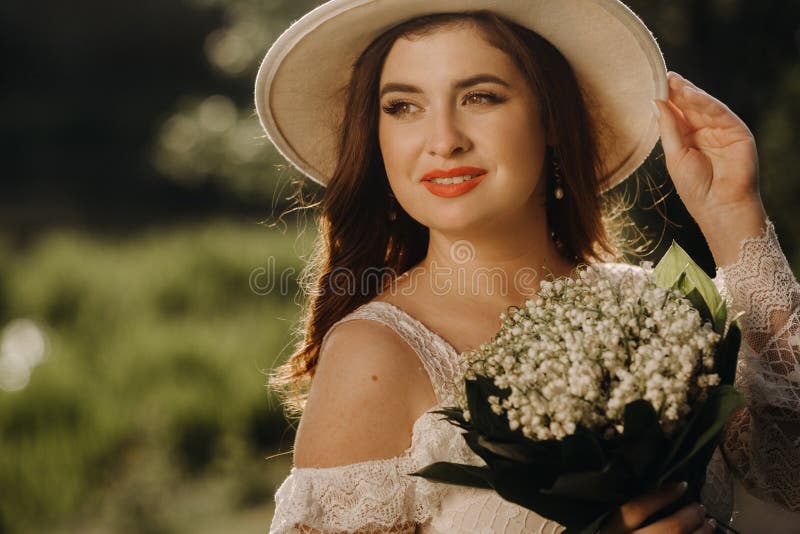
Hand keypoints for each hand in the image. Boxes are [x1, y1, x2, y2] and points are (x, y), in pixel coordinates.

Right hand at [600, 482, 716, 533]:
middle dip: (690, 515)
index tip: (681, 485)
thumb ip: (625, 524)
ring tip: (709, 524)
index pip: (636, 509)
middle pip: (670, 528)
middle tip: (700, 508)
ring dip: (702, 533)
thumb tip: (657, 506)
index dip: (662, 495)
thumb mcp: (610, 531)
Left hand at [653, 71, 767, 265]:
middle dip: (677, 92)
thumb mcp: (675, 156)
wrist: (719, 207)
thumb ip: (668, 128)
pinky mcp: (737, 132)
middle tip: (663, 76)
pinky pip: (720, 112)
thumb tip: (656, 102)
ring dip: (689, 93)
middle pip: (690, 107)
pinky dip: (705, 102)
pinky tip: (690, 94)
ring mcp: (722, 131)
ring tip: (674, 81)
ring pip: (704, 107)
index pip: (677, 114)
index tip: (654, 84)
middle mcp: (705, 133)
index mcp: (689, 139)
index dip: (667, 100)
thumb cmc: (695, 188)